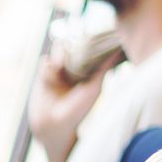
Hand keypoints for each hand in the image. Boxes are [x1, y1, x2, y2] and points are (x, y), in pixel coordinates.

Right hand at [26, 47, 116, 161]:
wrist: (52, 126)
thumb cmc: (77, 111)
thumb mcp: (94, 89)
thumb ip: (103, 69)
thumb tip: (118, 50)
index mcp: (86, 72)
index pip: (88, 49)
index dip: (89, 40)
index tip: (91, 35)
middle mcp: (72, 70)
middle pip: (72, 45)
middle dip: (72, 43)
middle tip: (73, 49)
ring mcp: (57, 72)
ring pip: (57, 51)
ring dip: (59, 52)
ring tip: (59, 65)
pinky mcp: (43, 76)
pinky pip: (44, 62)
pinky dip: (48, 64)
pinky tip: (52, 72)